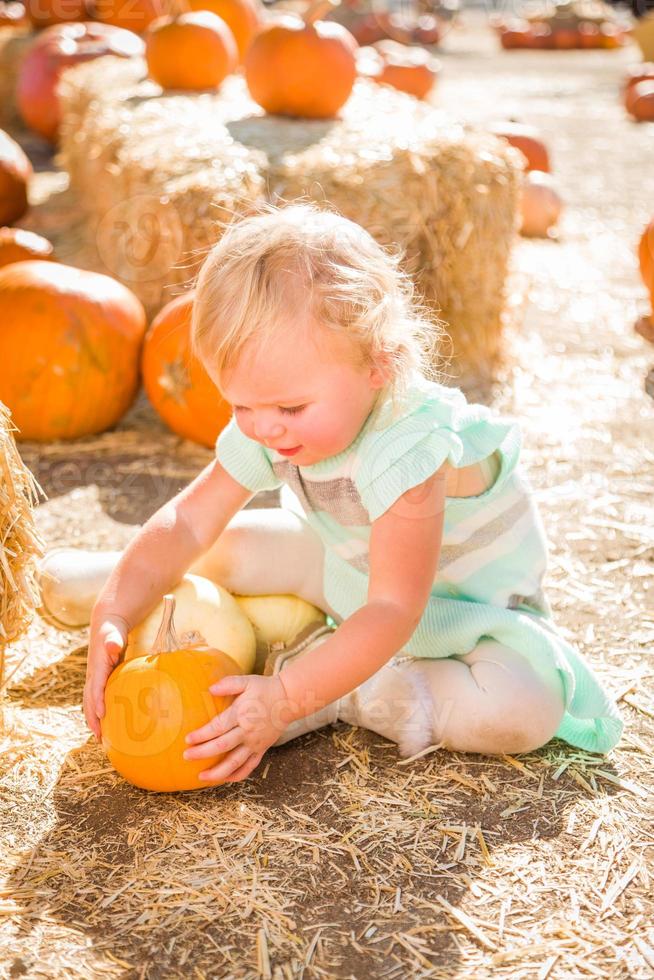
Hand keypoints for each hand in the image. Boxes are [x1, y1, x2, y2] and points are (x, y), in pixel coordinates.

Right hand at [83, 612, 128, 739]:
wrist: (106, 627)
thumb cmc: (112, 631)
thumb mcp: (113, 634)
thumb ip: (113, 641)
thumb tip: (113, 646)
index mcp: (97, 667)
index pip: (96, 687)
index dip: (98, 701)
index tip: (102, 714)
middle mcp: (92, 675)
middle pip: (89, 700)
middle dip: (92, 718)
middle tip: (99, 736)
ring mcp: (93, 679)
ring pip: (90, 702)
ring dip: (93, 719)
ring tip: (100, 738)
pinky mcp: (98, 681)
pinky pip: (95, 700)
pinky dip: (96, 713)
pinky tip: (104, 725)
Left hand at [183, 673, 295, 783]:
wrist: (287, 700)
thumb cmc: (264, 689)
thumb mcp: (247, 681)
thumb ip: (229, 684)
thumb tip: (210, 689)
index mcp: (241, 714)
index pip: (218, 727)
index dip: (202, 735)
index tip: (188, 739)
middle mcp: (248, 731)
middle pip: (222, 746)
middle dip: (203, 753)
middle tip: (186, 756)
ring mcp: (255, 743)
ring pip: (235, 763)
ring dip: (217, 772)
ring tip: (201, 777)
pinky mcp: (261, 750)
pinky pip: (249, 767)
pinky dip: (236, 776)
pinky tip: (224, 779)